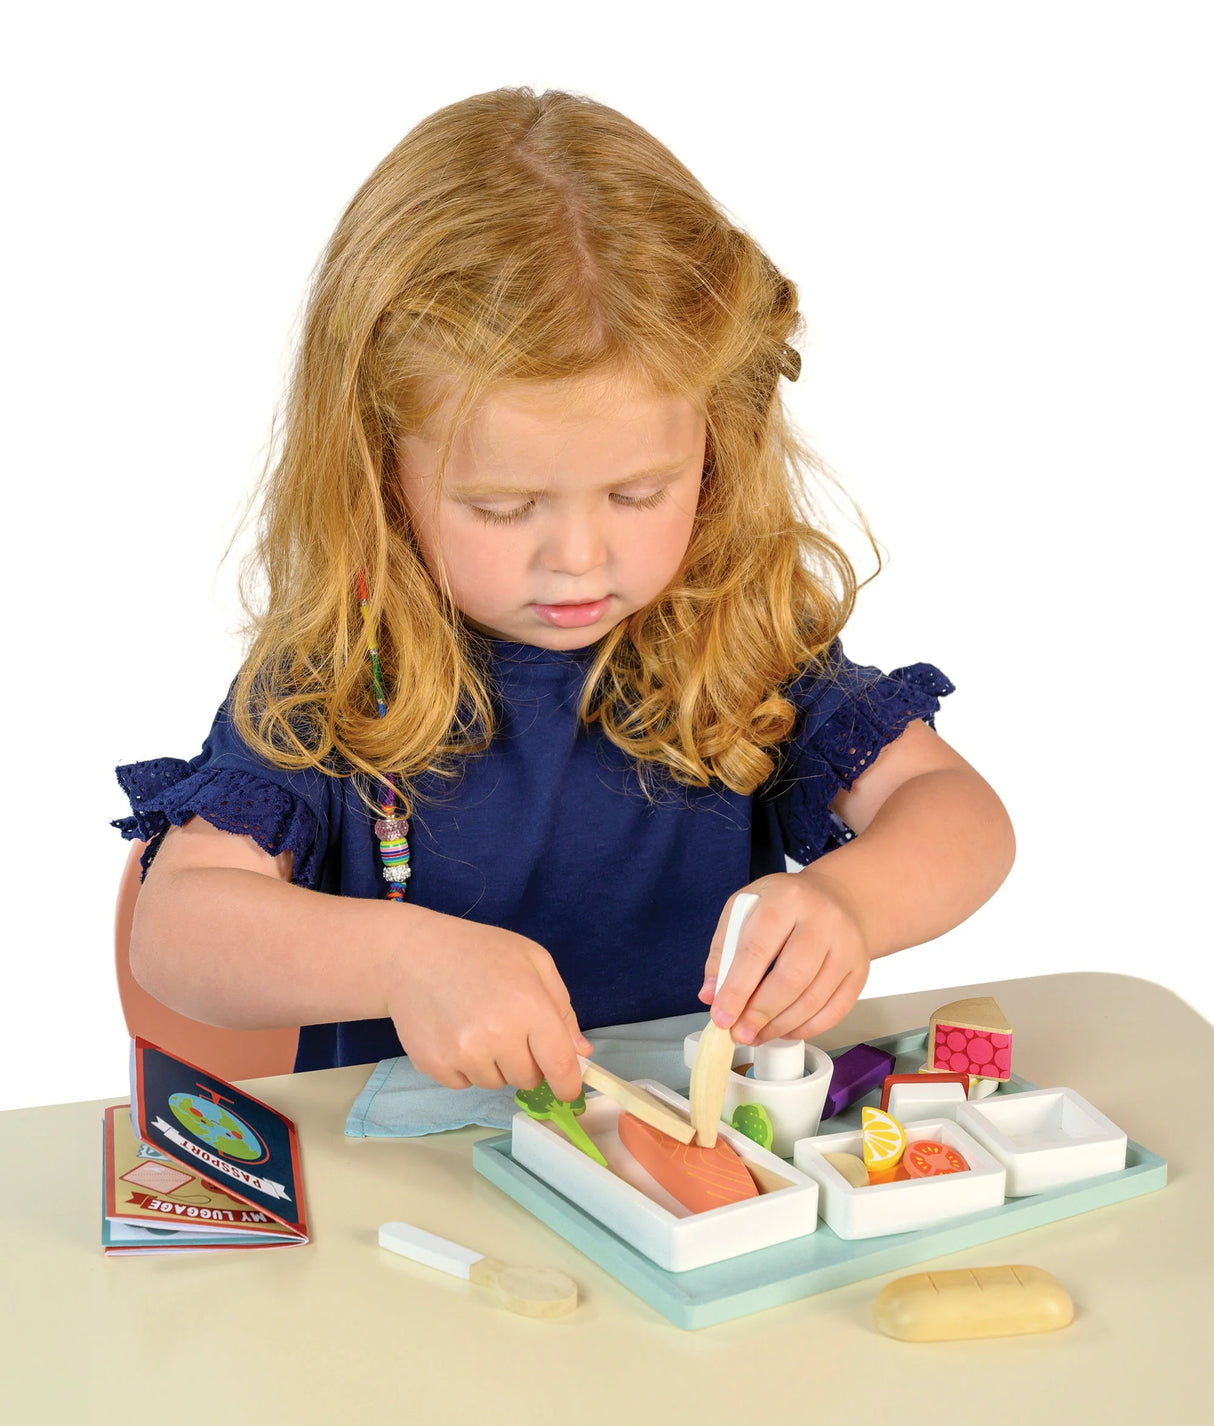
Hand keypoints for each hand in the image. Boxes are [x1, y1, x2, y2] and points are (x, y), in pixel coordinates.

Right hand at [382, 918, 591, 1100]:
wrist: (412, 954)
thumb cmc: (479, 951)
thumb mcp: (533, 961)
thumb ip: (562, 1009)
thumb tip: (581, 1052)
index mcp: (529, 1006)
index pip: (561, 1066)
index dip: (568, 1084)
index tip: (568, 1089)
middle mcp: (497, 1035)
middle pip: (528, 1079)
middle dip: (527, 1061)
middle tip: (510, 1029)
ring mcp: (463, 1053)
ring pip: (496, 1083)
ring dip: (494, 1064)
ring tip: (478, 1025)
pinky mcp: (435, 1065)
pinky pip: (464, 1084)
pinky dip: (465, 1067)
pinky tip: (455, 1033)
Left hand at [699, 870, 870, 1044]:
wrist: (835, 897)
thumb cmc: (783, 905)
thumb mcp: (744, 910)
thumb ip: (723, 951)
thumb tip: (711, 995)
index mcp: (786, 898)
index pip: (757, 949)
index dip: (736, 989)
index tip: (721, 1017)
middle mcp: (822, 919)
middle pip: (790, 978)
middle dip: (760, 1013)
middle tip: (740, 1033)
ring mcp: (846, 945)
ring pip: (813, 999)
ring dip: (780, 1025)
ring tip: (757, 1034)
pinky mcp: (860, 969)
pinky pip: (835, 1010)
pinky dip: (807, 1028)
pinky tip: (785, 1029)